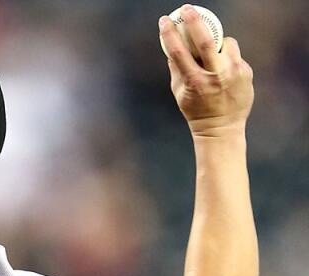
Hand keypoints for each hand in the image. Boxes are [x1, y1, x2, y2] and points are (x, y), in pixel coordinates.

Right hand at [159, 5, 253, 136]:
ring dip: (218, 42)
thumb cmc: (196, 111)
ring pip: (226, 43)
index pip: (179, 52)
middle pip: (205, 40)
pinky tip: (225, 71)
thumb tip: (171, 49)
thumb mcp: (179, 93)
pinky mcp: (246, 72)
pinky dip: (228, 57)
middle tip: (187, 9)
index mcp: (195, 82)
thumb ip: (176, 70)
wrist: (221, 128)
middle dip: (194, 21)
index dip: (170, 34)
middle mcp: (215, 76)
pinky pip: (235, 54)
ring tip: (214, 54)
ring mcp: (233, 73)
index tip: (165, 21)